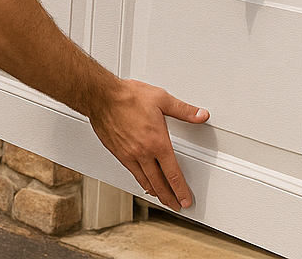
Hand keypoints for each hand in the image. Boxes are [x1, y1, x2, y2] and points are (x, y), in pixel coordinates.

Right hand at [87, 78, 208, 209]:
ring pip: (145, 181)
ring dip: (156, 193)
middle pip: (159, 183)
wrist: (101, 97)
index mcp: (157, 142)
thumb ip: (183, 110)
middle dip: (170, 197)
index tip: (186, 199)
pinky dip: (141, 181)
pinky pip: (132, 173)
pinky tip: (143, 183)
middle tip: (176, 205)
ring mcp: (129, 154)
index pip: (173, 173)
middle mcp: (143, 152)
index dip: (181, 190)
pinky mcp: (118, 153)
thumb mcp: (161, 99)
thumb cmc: (128, 96)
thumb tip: (200, 115)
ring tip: (163, 199)